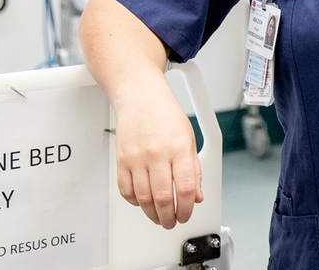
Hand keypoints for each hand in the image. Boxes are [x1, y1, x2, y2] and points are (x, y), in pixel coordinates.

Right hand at [114, 85, 203, 228]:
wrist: (140, 97)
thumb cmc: (165, 114)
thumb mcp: (189, 137)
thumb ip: (194, 169)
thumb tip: (197, 196)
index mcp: (178, 148)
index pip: (185, 188)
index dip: (187, 209)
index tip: (186, 214)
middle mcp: (157, 154)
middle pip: (163, 199)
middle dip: (169, 218)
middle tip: (172, 221)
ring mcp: (137, 158)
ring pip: (144, 200)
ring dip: (152, 214)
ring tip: (159, 216)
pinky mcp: (122, 161)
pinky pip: (126, 191)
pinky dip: (135, 202)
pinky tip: (143, 201)